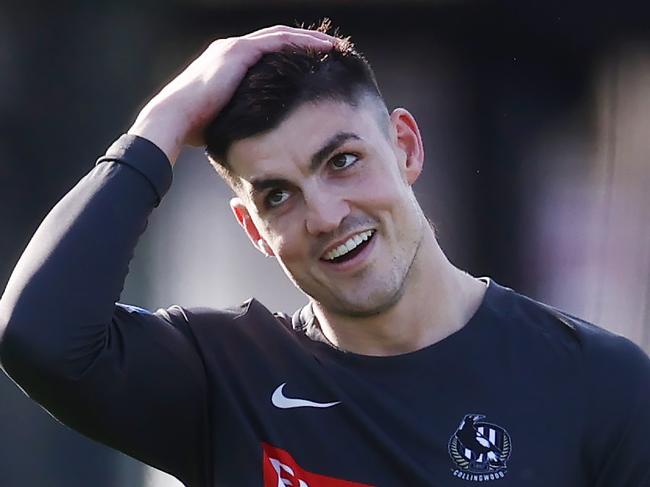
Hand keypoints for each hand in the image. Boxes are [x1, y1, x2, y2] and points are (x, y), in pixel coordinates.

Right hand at [128, 25, 334, 164]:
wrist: (174, 119)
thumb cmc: (196, 128)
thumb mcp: (227, 119)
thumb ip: (242, 118)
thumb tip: (257, 138)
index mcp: (229, 65)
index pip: (269, 55)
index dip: (294, 57)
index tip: (317, 66)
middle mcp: (232, 50)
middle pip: (278, 40)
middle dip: (306, 44)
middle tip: (333, 50)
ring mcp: (235, 48)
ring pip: (282, 36)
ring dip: (310, 40)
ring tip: (335, 46)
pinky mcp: (238, 51)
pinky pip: (278, 41)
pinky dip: (302, 42)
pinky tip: (322, 48)